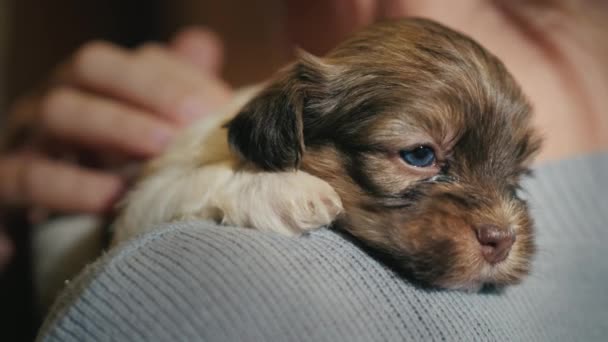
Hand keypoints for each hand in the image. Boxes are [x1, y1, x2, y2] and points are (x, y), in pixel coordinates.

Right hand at [0, 27, 230, 221]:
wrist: (65, 216)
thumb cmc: (122, 165)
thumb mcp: (154, 125)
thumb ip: (176, 86)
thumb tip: (203, 44)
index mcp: (93, 83)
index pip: (130, 62)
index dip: (174, 81)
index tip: (215, 109)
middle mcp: (56, 99)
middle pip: (89, 71)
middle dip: (143, 98)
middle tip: (183, 134)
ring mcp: (26, 136)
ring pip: (56, 115)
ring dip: (110, 134)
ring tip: (147, 171)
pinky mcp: (7, 182)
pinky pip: (24, 178)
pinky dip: (61, 191)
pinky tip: (106, 205)